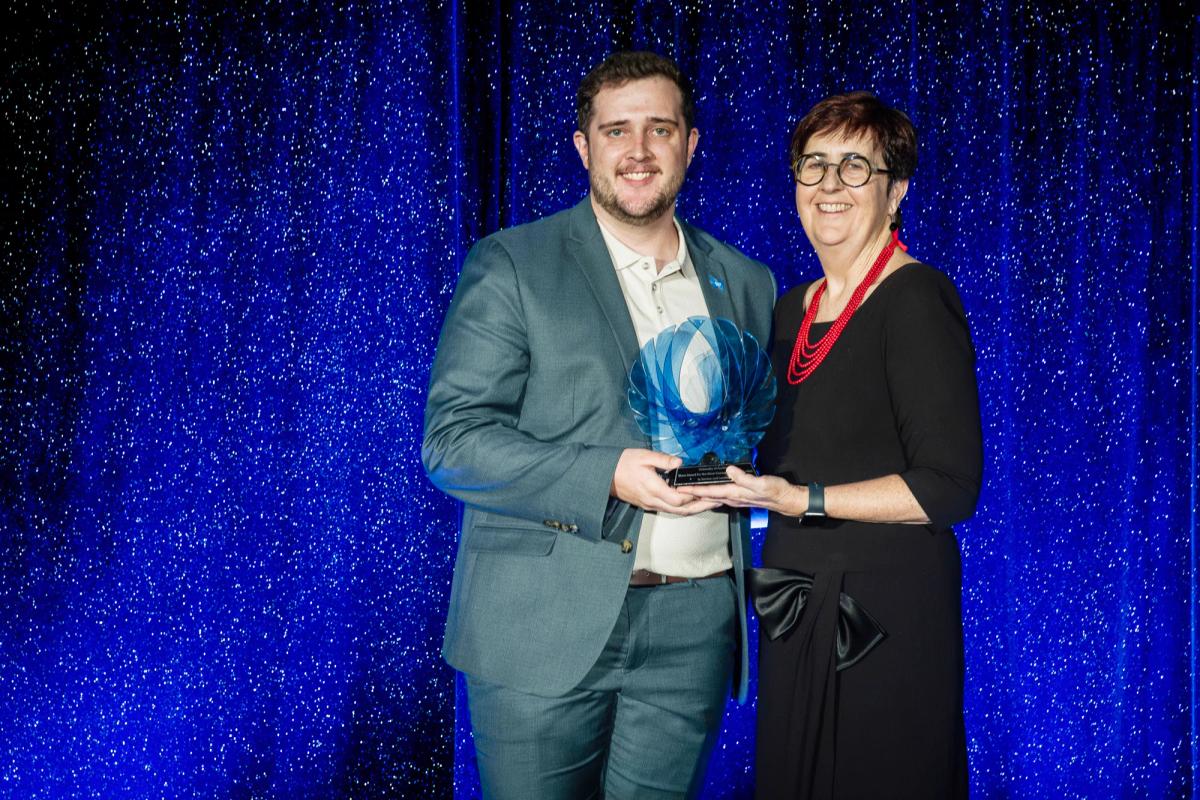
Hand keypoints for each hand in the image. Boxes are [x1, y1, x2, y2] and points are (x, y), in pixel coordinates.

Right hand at [610, 449, 721, 514]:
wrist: (604, 475)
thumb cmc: (622, 464)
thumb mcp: (643, 456)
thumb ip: (662, 460)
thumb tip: (679, 463)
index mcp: (652, 488)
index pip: (678, 499)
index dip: (693, 496)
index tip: (706, 490)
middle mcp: (653, 500)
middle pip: (681, 510)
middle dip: (700, 507)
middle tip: (716, 502)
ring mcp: (650, 504)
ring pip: (676, 512)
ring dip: (693, 509)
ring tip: (708, 504)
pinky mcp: (648, 504)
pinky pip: (669, 509)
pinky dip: (683, 508)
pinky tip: (691, 502)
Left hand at [683, 465, 807, 515]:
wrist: (786, 499)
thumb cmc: (775, 491)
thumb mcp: (761, 483)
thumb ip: (744, 478)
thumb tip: (729, 470)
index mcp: (735, 494)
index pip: (709, 492)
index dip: (694, 490)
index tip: (680, 488)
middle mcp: (732, 498)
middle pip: (707, 496)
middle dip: (692, 493)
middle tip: (677, 489)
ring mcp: (736, 498)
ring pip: (712, 496)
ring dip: (699, 494)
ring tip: (687, 490)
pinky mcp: (740, 496)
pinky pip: (720, 495)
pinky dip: (711, 493)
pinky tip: (708, 490)